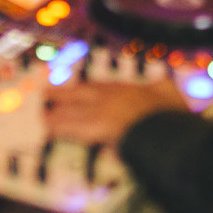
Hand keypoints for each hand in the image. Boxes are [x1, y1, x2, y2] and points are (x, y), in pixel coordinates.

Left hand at [43, 77, 187, 145]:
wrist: (161, 124)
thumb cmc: (168, 111)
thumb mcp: (171, 93)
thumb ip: (165, 87)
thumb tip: (166, 82)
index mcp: (126, 89)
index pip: (102, 89)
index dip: (87, 90)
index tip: (77, 89)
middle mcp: (108, 98)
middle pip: (80, 94)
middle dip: (63, 94)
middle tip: (46, 93)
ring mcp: (99, 111)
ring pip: (72, 111)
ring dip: (56, 112)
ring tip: (41, 113)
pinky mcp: (93, 128)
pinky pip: (71, 128)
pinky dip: (58, 128)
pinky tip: (47, 129)